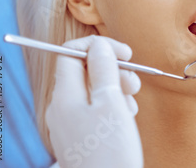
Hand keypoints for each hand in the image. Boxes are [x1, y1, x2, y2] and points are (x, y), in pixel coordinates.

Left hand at [46, 35, 142, 167]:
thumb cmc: (110, 150)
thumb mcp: (111, 103)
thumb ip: (104, 69)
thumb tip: (99, 45)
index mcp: (65, 95)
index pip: (71, 52)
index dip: (99, 46)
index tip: (125, 53)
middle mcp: (61, 106)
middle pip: (85, 71)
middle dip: (113, 70)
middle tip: (134, 83)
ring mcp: (69, 121)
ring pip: (92, 89)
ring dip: (116, 88)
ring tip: (132, 104)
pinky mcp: (79, 134)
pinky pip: (94, 108)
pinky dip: (112, 105)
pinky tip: (126, 116)